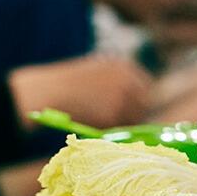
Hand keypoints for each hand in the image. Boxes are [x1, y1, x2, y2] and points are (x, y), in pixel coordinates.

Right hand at [10, 55, 153, 130]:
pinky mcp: (113, 116)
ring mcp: (122, 98)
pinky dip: (111, 129)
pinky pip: (120, 128)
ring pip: (134, 118)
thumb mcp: (98, 69)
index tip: (134, 107)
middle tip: (118, 119)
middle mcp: (127, 80)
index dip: (140, 98)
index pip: (146, 85)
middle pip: (144, 104)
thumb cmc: (69, 82)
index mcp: (124, 66)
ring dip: (123, 122)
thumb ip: (119, 79)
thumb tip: (138, 96)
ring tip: (100, 119)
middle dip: (135, 112)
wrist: (50, 91)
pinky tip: (94, 123)